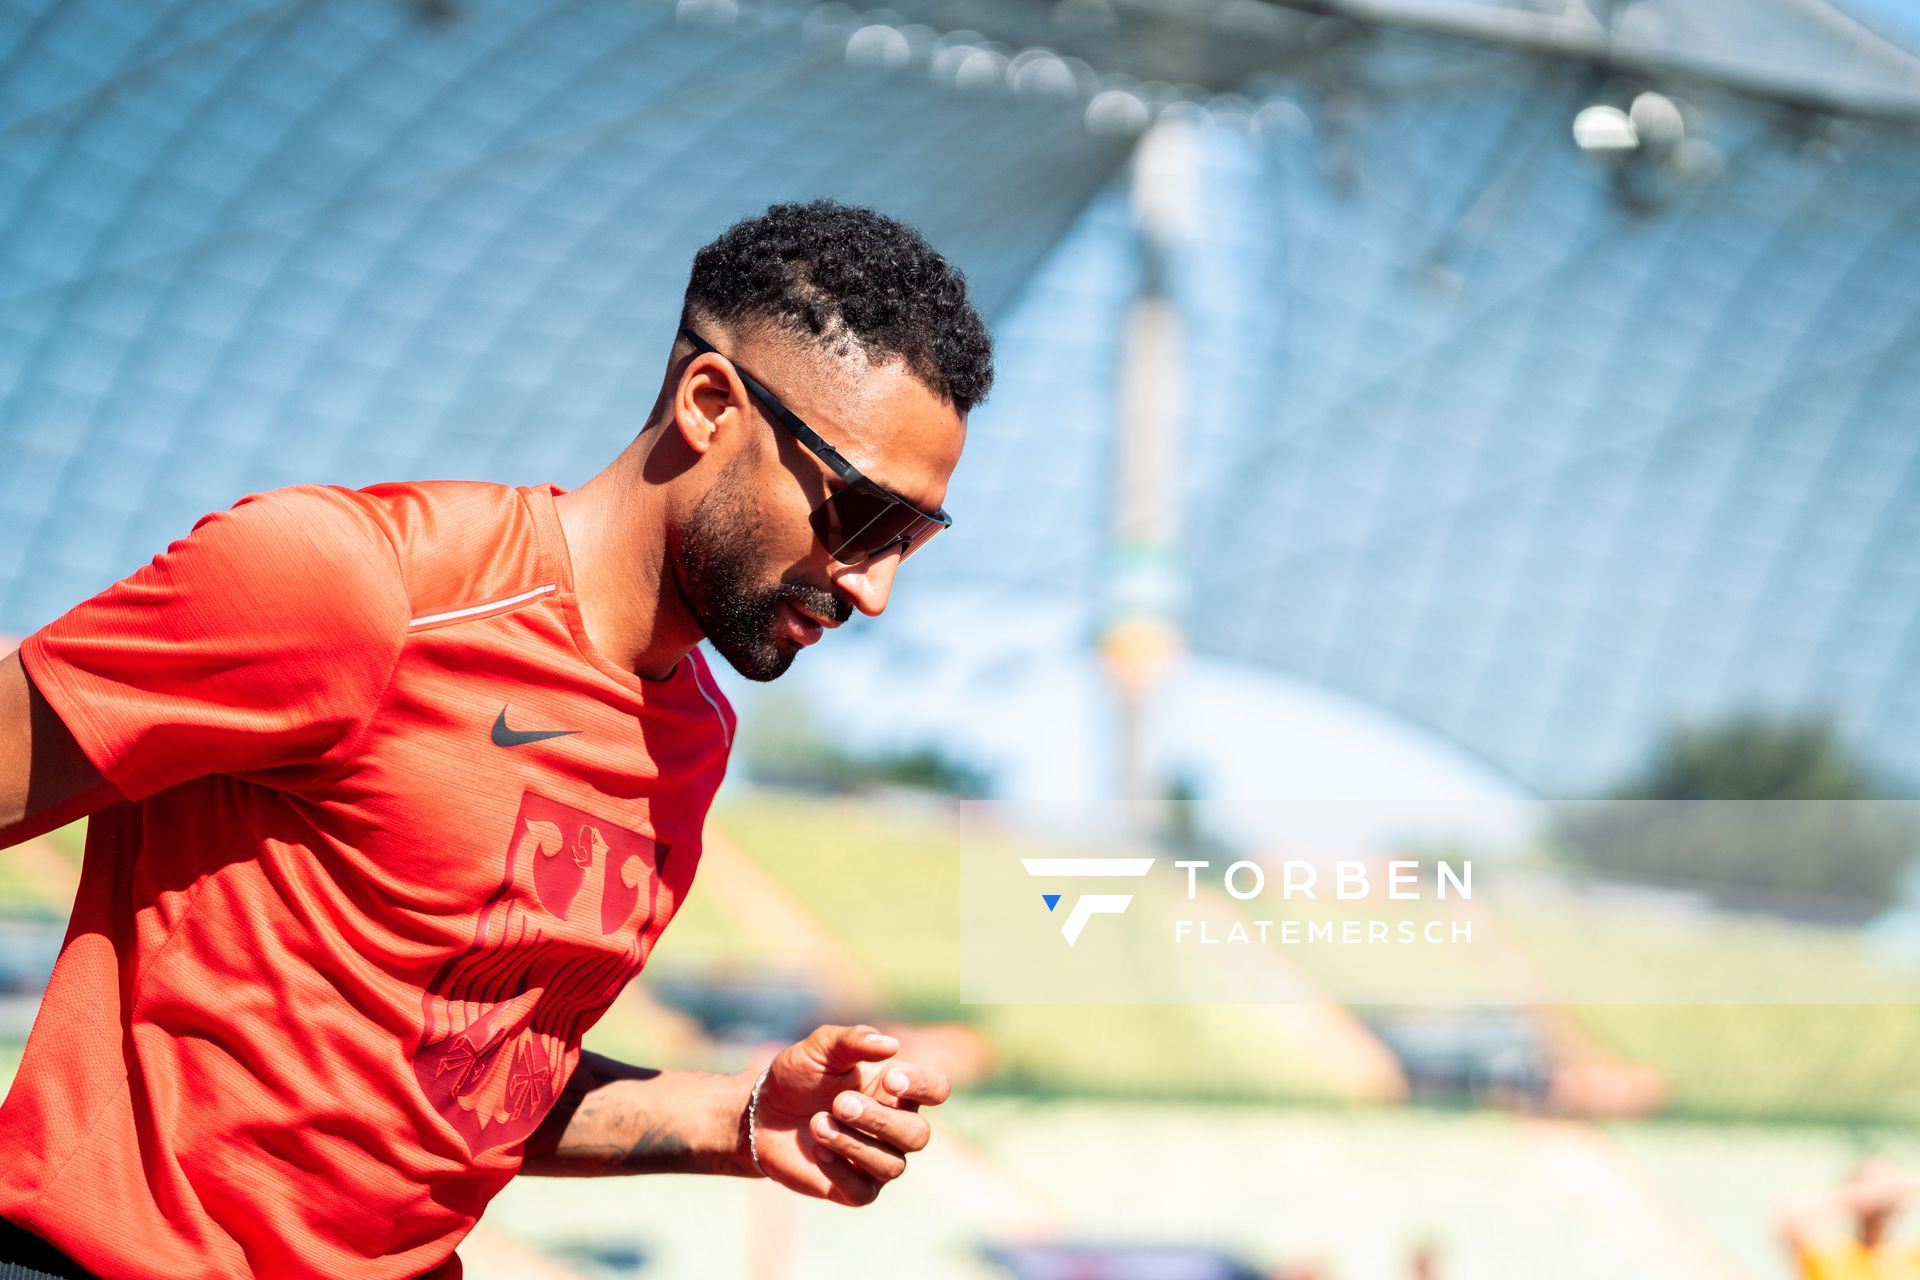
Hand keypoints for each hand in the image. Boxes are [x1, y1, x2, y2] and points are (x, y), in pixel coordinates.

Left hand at [747, 1023, 949, 1205]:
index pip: (937, 1088)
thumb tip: (891, 1045)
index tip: (889, 1079)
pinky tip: (818, 1150)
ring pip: (893, 1165)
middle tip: (839, 1102)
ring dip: (854, 1143)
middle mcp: (895, 1126)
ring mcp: (877, 1160)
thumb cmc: (799, 1075)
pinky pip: (864, 1191)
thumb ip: (852, 1041)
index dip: (922, 1086)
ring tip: (817, 1123)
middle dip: (880, 1120)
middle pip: (918, 1134)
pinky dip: (841, 1170)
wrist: (761, 1113)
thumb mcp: (819, 1048)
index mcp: (897, 1089)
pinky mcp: (854, 1189)